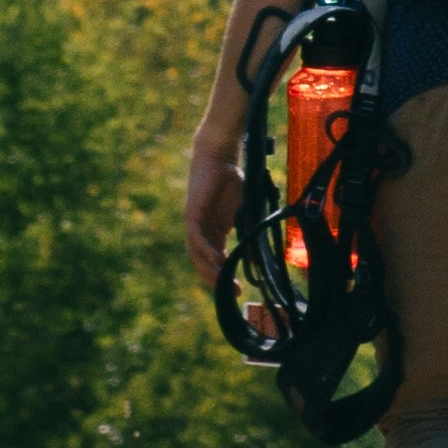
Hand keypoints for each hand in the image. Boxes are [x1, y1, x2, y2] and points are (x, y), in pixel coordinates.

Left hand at [180, 125, 243, 295]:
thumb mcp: (245, 211)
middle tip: (232, 292)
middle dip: (217, 279)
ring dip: (209, 270)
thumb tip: (255, 259)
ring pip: (197, 255)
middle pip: (204, 263)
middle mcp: (202, 231)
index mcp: (214, 232)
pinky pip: (195, 238)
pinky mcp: (192, 214)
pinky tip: (215, 259)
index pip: (216, 261)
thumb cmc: (233, 179)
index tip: (240, 290)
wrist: (221, 155)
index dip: (225, 276)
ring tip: (223, 282)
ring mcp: (195, 224)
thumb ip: (248, 232)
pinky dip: (205, 250)